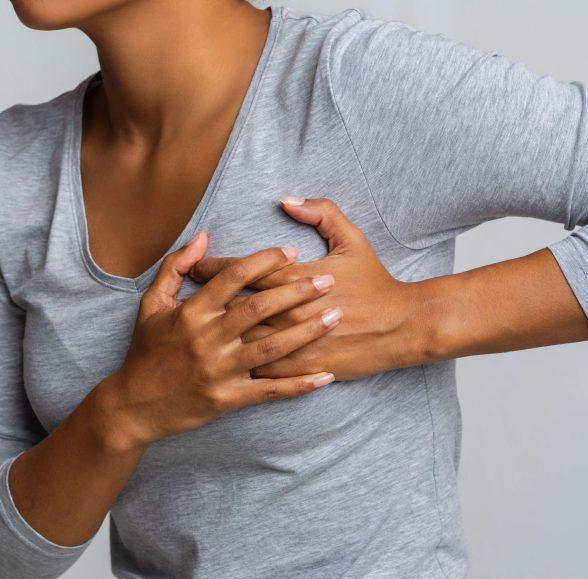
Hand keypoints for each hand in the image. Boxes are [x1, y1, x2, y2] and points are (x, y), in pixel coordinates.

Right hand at [101, 230, 337, 447]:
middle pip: (260, 308)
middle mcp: (207, 339)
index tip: (292, 252)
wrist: (134, 406)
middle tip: (328, 280)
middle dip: (298, 291)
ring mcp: (219, 370)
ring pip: (272, 347)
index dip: (266, 261)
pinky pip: (270, 391)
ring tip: (334, 316)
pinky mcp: (228, 399)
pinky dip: (300, 385)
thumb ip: (176, 267)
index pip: (234, 277)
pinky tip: (326, 376)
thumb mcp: (151, 304)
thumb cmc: (145, 351)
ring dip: (307, 331)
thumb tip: (204, 237)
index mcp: (191, 312)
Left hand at [189, 198, 425, 381]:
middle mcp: (287, 311)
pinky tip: (223, 362)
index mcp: (293, 278)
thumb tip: (287, 200)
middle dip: (204, 302)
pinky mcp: (300, 367)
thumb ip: (320, 213)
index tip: (195, 266)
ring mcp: (292, 342)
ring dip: (216, 337)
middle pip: (231, 306)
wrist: (403, 327)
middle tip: (184, 300)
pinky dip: (239, 365)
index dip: (212, 268)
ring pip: (240, 341)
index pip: (240, 271)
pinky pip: (260, 369)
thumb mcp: (352, 240)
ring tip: (195, 333)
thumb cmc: (375, 283)